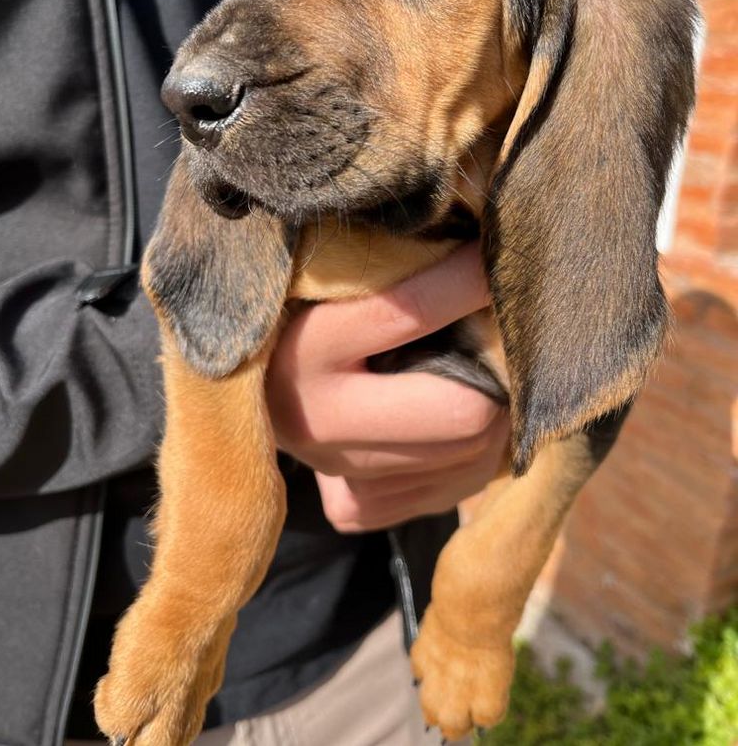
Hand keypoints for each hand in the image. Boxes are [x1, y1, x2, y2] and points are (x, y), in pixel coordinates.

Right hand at [267, 243, 509, 531]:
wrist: (251, 390)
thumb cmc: (301, 313)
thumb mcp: (330, 282)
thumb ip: (391, 269)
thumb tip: (477, 246)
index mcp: (304, 352)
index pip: (409, 313)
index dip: (467, 281)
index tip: (495, 259)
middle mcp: (319, 424)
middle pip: (465, 412)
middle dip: (498, 371)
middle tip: (501, 336)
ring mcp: (340, 474)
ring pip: (475, 453)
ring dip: (496, 409)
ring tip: (478, 372)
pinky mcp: (357, 507)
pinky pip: (460, 484)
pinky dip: (476, 449)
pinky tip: (452, 416)